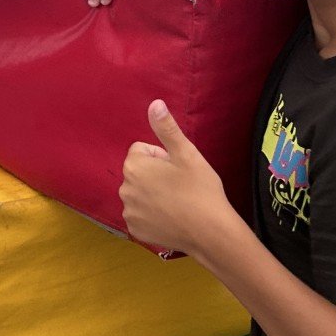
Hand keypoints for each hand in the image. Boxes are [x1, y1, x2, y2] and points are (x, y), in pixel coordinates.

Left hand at [121, 100, 238, 255]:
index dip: (162, 157)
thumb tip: (154, 103)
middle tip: (180, 186)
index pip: (142, 150)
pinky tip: (171, 219)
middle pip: (139, 172)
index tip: (179, 169)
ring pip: (140, 193)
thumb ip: (166, 128)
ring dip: (153, 194)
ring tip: (178, 203)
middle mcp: (124, 189)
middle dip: (156, 175)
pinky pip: (140, 215)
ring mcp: (128, 212)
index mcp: (134, 166)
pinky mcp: (135, 230)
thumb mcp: (186, 154)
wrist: (210, 232)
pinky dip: (152, 215)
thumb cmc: (200, 189)